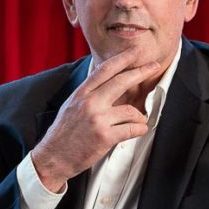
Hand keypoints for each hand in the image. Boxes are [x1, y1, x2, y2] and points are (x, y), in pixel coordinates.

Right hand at [31, 48, 159, 191]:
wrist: (53, 157)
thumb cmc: (63, 134)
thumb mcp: (71, 106)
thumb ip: (88, 94)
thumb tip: (106, 83)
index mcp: (81, 94)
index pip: (105, 70)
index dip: (122, 58)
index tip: (135, 51)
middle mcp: (90, 103)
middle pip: (121, 81)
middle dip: (141, 72)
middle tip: (155, 65)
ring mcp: (98, 119)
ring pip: (131, 111)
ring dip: (140, 116)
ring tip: (139, 121)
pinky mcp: (105, 136)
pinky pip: (132, 129)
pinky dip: (140, 129)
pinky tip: (139, 130)